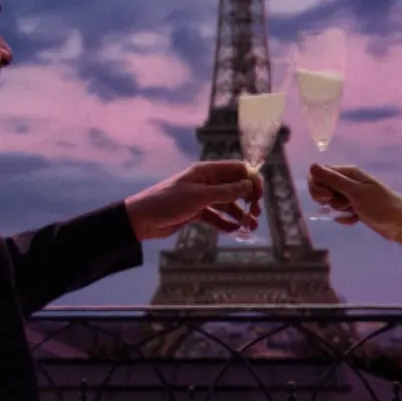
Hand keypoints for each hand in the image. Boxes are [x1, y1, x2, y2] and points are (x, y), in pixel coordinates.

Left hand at [125, 160, 264, 239]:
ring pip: (228, 204)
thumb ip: (226, 192)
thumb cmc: (169, 202)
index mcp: (207, 171)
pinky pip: (217, 217)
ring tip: (250, 227)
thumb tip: (249, 185)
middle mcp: (207, 182)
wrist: (142, 219)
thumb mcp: (200, 196)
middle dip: (249, 200)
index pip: (238, 170)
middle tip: (255, 214)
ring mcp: (202, 198)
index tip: (259, 196)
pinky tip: (234, 231)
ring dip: (240, 214)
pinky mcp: (196, 213)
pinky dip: (226, 224)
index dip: (252, 180)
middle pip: (236, 187)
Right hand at [307, 164, 401, 242]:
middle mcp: (350, 181)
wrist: (401, 224)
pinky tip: (354, 221)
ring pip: (332, 201)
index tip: (326, 198)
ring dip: (338, 209)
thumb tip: (311, 166)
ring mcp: (353, 196)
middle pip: (324, 187)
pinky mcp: (356, 209)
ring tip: (352, 211)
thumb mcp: (355, 192)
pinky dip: (345, 218)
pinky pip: (341, 212)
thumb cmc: (380, 206)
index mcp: (349, 172)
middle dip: (327, 199)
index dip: (318, 186)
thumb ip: (333, 180)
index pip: (320, 174)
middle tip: (340, 206)